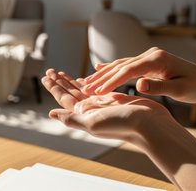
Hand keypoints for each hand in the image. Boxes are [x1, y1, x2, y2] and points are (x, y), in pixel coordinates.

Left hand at [41, 69, 170, 141]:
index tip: (46, 76)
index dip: (54, 87)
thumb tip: (51, 114)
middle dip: (60, 81)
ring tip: (62, 73)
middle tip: (50, 70)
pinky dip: (89, 83)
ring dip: (71, 81)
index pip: (64, 98)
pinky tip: (84, 79)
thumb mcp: (92, 123)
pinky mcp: (114, 99)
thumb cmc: (122, 125)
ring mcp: (102, 104)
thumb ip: (71, 119)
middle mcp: (91, 109)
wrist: (149, 125)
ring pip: (82, 89)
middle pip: (70, 92)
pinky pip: (97, 88)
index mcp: (84, 114)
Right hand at [82, 47, 195, 103]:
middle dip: (102, 78)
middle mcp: (150, 55)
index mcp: (157, 60)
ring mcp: (149, 57)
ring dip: (103, 74)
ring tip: (87, 83)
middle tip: (86, 89)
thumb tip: (138, 85)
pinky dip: (111, 68)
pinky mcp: (148, 62)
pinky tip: (99, 68)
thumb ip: (159, 88)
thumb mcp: (180, 91)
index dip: (111, 81)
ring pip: (121, 64)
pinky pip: (126, 65)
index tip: (97, 92)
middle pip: (120, 65)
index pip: (128, 70)